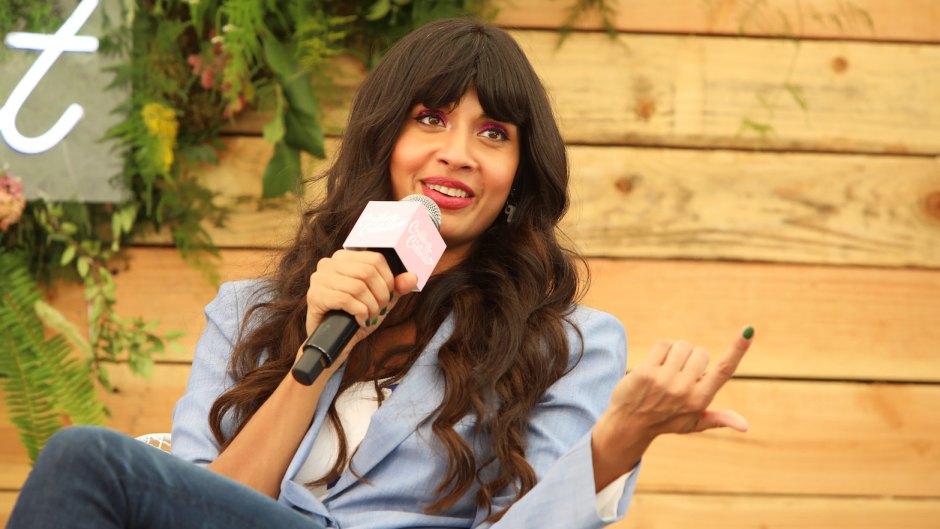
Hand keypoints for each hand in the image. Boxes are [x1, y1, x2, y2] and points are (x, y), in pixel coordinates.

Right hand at [304, 249, 417, 355]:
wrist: (333, 342)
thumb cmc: (355, 316)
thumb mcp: (380, 300)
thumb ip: (396, 287)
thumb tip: (412, 277)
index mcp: (344, 258)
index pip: (375, 258)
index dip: (388, 280)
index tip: (388, 297)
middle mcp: (328, 263)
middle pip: (368, 272)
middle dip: (381, 295)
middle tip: (380, 309)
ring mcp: (319, 279)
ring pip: (358, 287)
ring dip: (371, 306)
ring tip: (370, 316)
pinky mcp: (315, 296)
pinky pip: (346, 300)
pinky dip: (359, 313)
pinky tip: (360, 321)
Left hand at [591, 327, 753, 488]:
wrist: (629, 424)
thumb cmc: (666, 420)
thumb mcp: (694, 424)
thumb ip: (720, 419)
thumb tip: (746, 426)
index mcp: (700, 400)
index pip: (724, 370)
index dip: (738, 349)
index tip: (749, 330)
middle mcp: (684, 390)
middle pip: (700, 352)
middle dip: (693, 358)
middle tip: (680, 374)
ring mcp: (664, 380)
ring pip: (682, 346)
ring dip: (677, 352)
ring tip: (667, 370)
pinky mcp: (646, 372)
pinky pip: (663, 344)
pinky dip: (662, 350)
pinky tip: (656, 365)